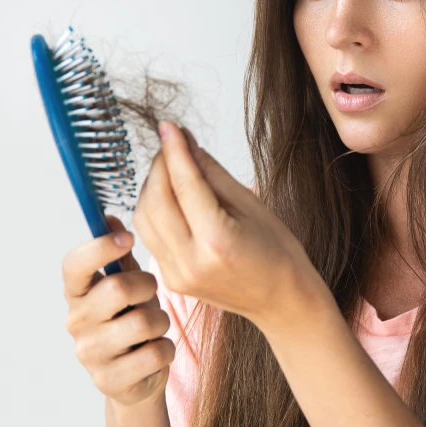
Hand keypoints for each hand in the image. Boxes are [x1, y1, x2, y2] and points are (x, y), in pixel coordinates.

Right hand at [62, 214, 175, 407]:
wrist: (135, 376)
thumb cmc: (131, 317)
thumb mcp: (127, 282)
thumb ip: (119, 254)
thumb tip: (109, 218)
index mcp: (77, 291)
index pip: (75, 264)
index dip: (100, 248)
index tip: (129, 238)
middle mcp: (76, 321)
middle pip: (118, 289)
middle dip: (148, 287)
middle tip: (151, 293)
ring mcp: (89, 353)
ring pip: (143, 322)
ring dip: (161, 321)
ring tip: (154, 326)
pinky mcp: (109, 380)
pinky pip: (155, 353)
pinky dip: (166, 349)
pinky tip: (155, 352)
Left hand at [133, 121, 318, 329]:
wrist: (281, 300)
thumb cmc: (277, 252)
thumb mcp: (251, 204)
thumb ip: (212, 173)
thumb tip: (186, 142)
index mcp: (217, 242)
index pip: (184, 185)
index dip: (174, 151)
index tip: (169, 126)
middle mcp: (190, 261)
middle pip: (155, 201)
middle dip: (159, 166)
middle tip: (173, 145)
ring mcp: (176, 275)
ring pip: (144, 218)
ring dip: (152, 187)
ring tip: (172, 170)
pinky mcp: (170, 279)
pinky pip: (149, 235)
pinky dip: (153, 210)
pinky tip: (170, 197)